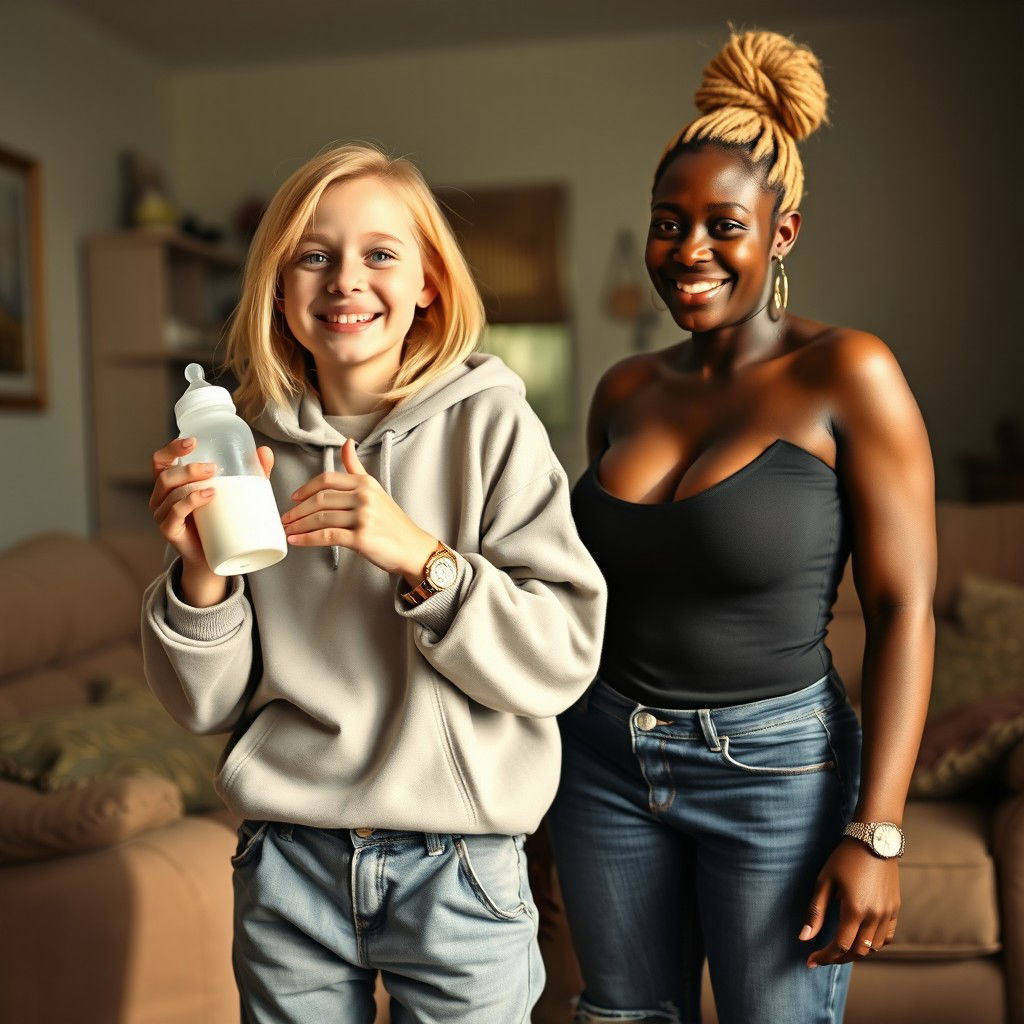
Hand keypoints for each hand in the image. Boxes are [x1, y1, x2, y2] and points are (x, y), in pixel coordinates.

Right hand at [150, 437, 273, 604]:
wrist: (217, 558)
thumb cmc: (221, 521)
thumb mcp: (236, 493)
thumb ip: (251, 473)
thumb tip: (265, 451)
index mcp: (171, 483)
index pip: (161, 460)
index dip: (172, 448)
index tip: (194, 441)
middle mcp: (161, 497)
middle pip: (166, 475)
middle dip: (189, 468)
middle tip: (214, 468)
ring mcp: (162, 515)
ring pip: (170, 493)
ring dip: (191, 484)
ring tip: (215, 484)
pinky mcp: (169, 531)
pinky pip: (174, 513)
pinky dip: (189, 502)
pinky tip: (207, 496)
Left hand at [282, 438, 437, 580]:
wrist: (412, 548)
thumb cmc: (392, 522)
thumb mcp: (375, 489)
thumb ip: (356, 468)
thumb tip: (347, 442)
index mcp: (365, 483)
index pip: (327, 480)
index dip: (306, 489)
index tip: (294, 498)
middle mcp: (364, 497)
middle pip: (320, 499)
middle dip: (298, 510)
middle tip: (285, 518)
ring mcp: (364, 517)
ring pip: (321, 518)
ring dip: (299, 526)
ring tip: (288, 530)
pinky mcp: (362, 538)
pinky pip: (327, 536)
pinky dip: (308, 539)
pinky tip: (297, 541)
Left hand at [801, 838, 900, 966]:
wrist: (873, 840)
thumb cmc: (844, 858)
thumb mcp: (824, 882)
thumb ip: (815, 912)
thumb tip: (804, 938)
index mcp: (854, 910)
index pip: (840, 946)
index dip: (824, 957)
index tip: (810, 960)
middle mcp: (874, 916)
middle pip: (857, 951)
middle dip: (838, 958)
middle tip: (822, 956)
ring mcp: (888, 914)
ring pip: (873, 948)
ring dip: (856, 952)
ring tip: (839, 949)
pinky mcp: (895, 909)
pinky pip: (887, 937)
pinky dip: (874, 944)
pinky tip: (861, 939)